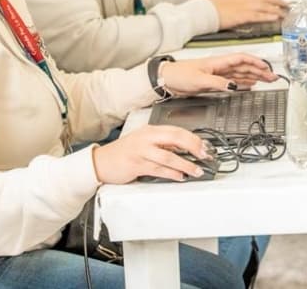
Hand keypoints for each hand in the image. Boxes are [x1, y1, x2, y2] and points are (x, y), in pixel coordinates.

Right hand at [92, 124, 209, 183]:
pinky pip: (158, 169)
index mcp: (150, 130)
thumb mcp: (144, 142)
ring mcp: (141, 151)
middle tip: (205, 155)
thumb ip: (162, 144)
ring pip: (169, 156)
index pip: (177, 130)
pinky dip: (171, 173)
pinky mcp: (136, 165)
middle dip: (193, 147)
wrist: (101, 162)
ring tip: (196, 171)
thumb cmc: (124, 153)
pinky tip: (180, 176)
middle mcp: (146, 138)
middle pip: (175, 138)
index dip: (193, 138)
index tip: (205, 146)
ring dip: (186, 164)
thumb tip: (185, 149)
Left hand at [160, 53, 277, 93]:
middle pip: (245, 66)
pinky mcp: (214, 82)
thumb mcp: (199, 80)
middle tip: (273, 76)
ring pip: (241, 74)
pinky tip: (249, 85)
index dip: (256, 62)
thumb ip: (218, 83)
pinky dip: (243, 83)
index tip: (267, 68)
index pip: (242, 59)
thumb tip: (234, 86)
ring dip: (254, 76)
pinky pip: (233, 81)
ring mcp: (218, 74)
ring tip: (266, 80)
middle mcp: (220, 66)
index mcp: (218, 61)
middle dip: (260, 70)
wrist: (166, 80)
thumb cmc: (178, 74)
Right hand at [210, 0, 289, 27]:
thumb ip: (237, 1)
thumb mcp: (226, 1)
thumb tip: (243, 5)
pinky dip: (268, 16)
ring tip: (284, 12)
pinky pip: (258, 15)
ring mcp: (243, 6)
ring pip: (265, 6)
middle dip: (277, 1)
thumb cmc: (211, 8)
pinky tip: (275, 17)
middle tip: (286, 5)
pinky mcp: (242, 15)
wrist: (203, 12)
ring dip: (276, 9)